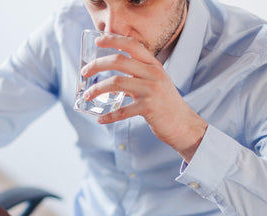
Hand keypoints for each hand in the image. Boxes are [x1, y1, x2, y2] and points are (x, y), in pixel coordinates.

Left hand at [81, 34, 206, 162]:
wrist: (183, 125)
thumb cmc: (165, 104)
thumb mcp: (156, 81)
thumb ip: (139, 73)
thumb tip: (114, 69)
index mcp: (154, 65)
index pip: (132, 45)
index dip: (113, 40)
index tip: (98, 40)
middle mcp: (153, 74)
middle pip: (119, 61)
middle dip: (97, 64)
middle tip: (84, 72)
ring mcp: (151, 90)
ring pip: (116, 83)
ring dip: (97, 89)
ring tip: (87, 96)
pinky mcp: (149, 108)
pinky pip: (122, 111)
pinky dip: (109, 116)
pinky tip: (100, 119)